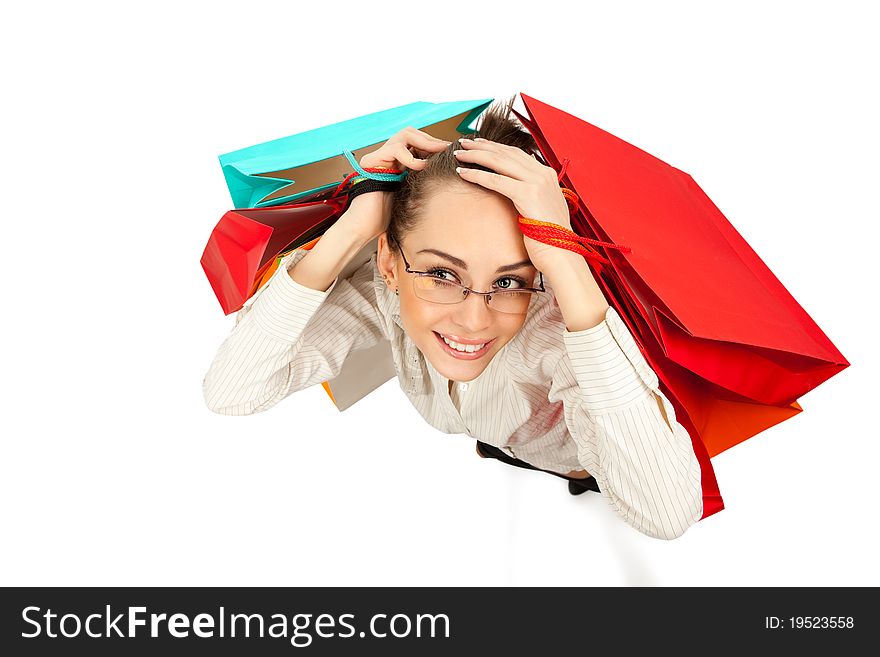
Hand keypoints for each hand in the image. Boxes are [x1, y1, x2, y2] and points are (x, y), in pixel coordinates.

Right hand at [343, 127, 450, 241]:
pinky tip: (421, 167)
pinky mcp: (371, 161)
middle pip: (410, 134)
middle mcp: (386, 157)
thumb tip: (444, 170)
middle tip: (445, 150)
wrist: (364, 227)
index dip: (433, 146)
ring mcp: (378, 158)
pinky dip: (412, 157)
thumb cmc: (386, 218)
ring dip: (425, 143)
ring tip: (437, 155)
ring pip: (404, 135)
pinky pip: (396, 149)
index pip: (416, 144)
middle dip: (430, 140)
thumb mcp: (412, 194)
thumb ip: (422, 180)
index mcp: (396, 164)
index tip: (449, 152)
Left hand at [453, 138, 571, 270]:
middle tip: (463, 142)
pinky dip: (477, 175)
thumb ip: (530, 195)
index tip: (478, 144)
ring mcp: (537, 182)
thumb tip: (515, 190)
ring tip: (459, 154)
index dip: (495, 147)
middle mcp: (543, 174)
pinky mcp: (528, 194)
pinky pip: (496, 181)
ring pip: (500, 162)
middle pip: (506, 153)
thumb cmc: (549, 238)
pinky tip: (463, 174)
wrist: (561, 254)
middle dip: (482, 146)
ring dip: (476, 156)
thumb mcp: (541, 209)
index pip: (517, 153)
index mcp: (547, 174)